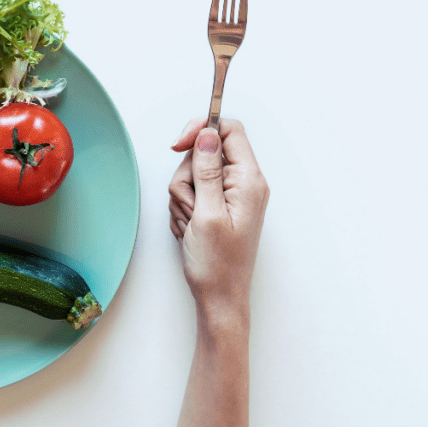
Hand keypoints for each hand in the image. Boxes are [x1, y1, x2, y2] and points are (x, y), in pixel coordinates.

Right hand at [168, 118, 268, 322]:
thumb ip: (207, 170)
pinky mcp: (217, 206)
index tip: (178, 145)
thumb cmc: (218, 263)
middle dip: (186, 176)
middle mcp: (243, 183)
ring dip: (182, 197)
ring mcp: (229, 195)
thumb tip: (208, 133)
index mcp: (249, 180)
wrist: (219, 297)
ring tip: (190, 222)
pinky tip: (189, 228)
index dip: (202, 129)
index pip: (228, 131)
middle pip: (204, 153)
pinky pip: (190, 193)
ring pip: (192, 174)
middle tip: (190, 206)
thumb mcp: (208, 213)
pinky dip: (183, 208)